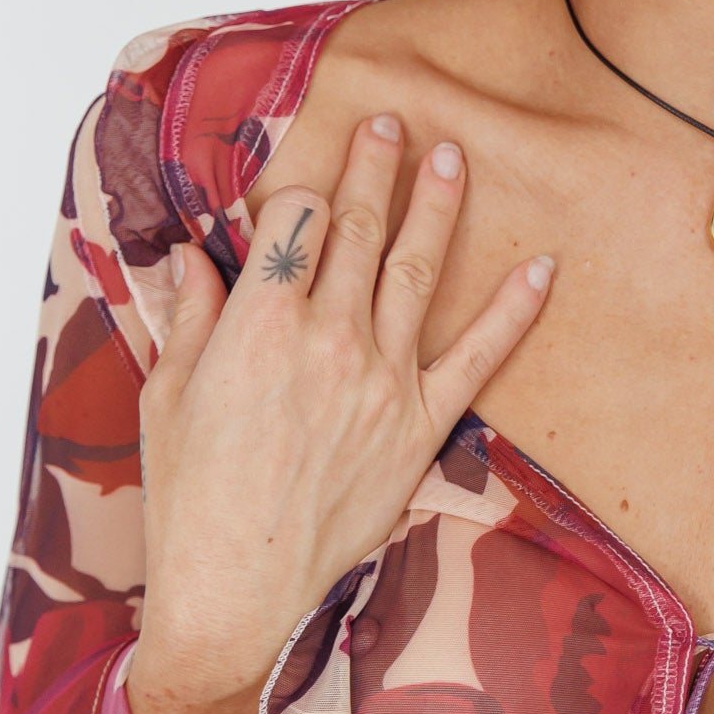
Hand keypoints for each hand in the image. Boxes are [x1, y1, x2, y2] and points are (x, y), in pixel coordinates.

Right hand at [131, 113, 554, 710]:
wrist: (238, 593)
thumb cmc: (192, 500)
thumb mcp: (169, 397)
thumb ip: (192, 319)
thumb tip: (196, 260)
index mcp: (258, 323)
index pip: (293, 222)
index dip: (298, 193)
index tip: (306, 182)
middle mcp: (328, 338)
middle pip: (356, 227)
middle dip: (374, 166)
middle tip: (391, 120)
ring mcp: (383, 380)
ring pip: (415, 269)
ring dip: (436, 204)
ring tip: (452, 155)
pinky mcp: (421, 426)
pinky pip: (480, 356)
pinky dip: (514, 309)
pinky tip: (544, 266)